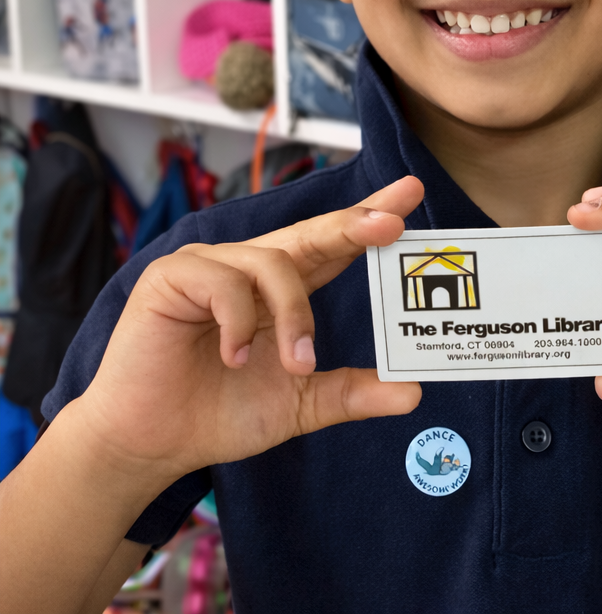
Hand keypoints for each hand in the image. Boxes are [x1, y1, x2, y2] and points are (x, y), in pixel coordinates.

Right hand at [73, 176, 424, 482]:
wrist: (152, 444)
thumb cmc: (221, 414)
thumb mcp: (300, 402)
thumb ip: (351, 393)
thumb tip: (413, 393)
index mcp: (285, 290)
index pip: (336, 246)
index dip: (370, 218)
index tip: (411, 193)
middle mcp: (252, 267)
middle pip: (312, 233)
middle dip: (354, 223)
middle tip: (390, 220)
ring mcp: (213, 265)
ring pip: (275, 263)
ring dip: (294, 315)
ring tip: (297, 362)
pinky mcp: (174, 275)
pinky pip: (223, 281)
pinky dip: (238, 322)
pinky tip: (233, 356)